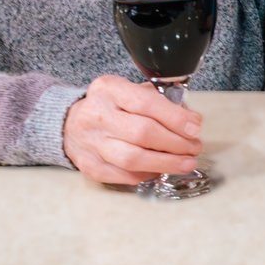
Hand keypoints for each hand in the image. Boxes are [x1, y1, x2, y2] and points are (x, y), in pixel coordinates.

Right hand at [62, 75, 203, 183]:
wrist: (69, 124)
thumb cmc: (109, 106)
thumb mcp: (130, 90)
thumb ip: (159, 101)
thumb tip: (190, 121)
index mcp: (110, 89)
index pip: (146, 103)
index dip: (175, 117)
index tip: (195, 127)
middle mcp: (97, 115)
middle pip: (142, 133)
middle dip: (176, 143)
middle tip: (194, 147)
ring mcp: (91, 143)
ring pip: (132, 159)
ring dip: (166, 163)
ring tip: (186, 162)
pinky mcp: (89, 165)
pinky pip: (123, 175)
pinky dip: (147, 174)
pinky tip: (161, 169)